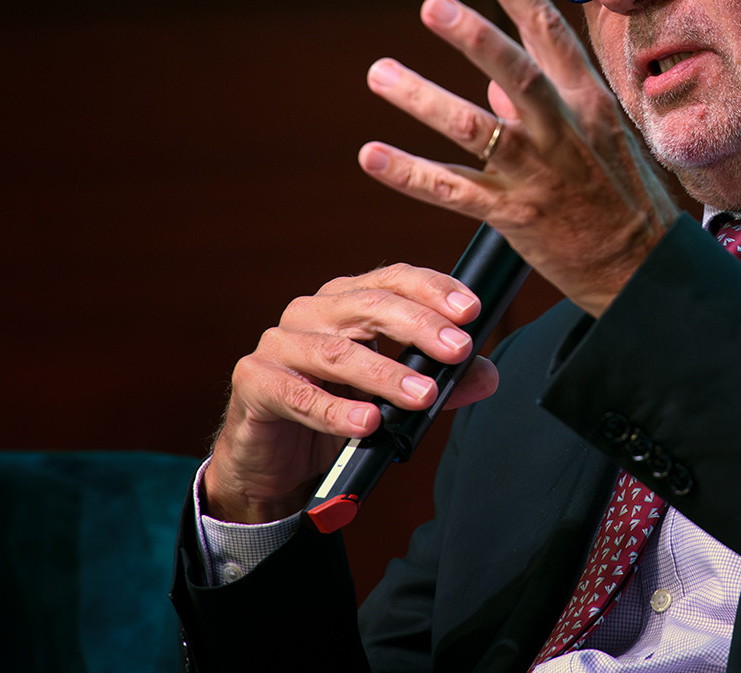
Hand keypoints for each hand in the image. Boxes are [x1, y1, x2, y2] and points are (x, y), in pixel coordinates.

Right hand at [204, 264, 498, 523]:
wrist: (274, 460)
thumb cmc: (335, 411)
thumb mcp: (391, 397)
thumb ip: (438, 383)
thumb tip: (485, 375)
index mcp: (347, 300)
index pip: (394, 279)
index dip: (434, 290)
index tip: (472, 311)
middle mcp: (312, 311)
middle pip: (369, 306)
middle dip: (420, 327)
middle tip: (458, 351)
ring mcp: (280, 343)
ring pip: (337, 351)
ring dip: (386, 374)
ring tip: (423, 396)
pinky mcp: (255, 380)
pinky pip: (298, 394)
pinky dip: (336, 410)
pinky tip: (366, 423)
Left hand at [359, 0, 679, 315]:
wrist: (639, 267)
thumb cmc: (620, 193)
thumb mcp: (599, 134)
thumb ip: (548, 100)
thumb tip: (493, 82)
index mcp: (588, 99)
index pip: (547, 30)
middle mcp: (563, 131)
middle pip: (515, 73)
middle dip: (474, 36)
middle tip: (432, 4)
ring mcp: (537, 174)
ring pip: (474, 130)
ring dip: (423, 99)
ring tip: (379, 72)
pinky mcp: (513, 216)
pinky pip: (453, 191)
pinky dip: (410, 174)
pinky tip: (372, 155)